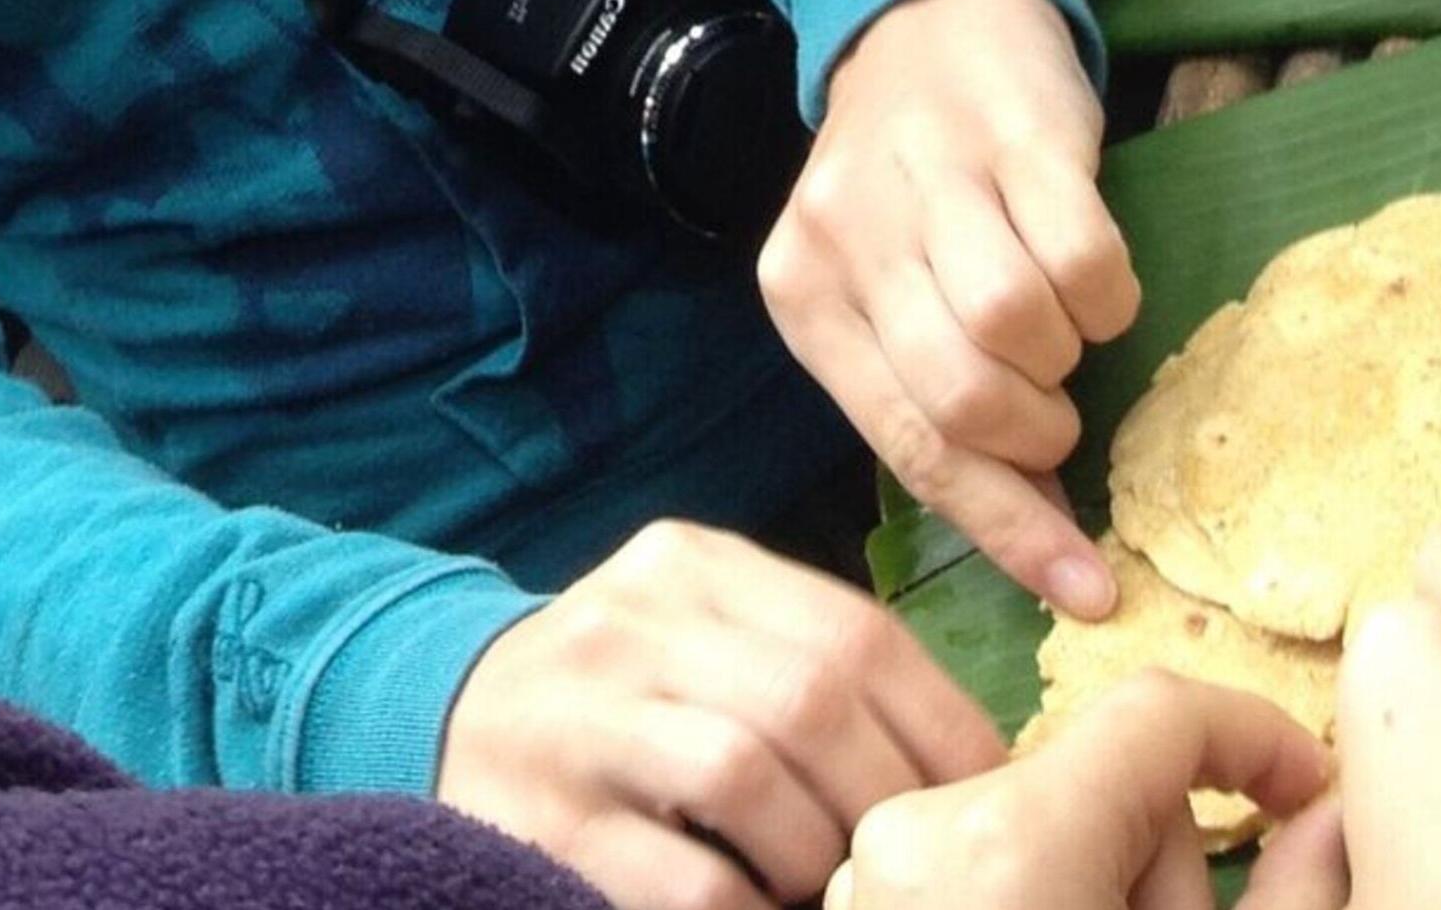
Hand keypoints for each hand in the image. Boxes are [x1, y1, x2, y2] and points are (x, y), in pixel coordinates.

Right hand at [438, 518, 1007, 909]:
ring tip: (823, 883)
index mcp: (690, 564)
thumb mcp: (708, 634)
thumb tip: (978, 760)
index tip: (988, 800)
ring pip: (746, 777)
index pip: (855, 632)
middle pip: (811, 700)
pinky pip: (688, 879)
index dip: (944, 729)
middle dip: (887, 799)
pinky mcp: (546, 815)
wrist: (453, 718)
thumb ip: (814, 663)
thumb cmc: (628, 693)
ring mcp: (576, 716)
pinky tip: (758, 909)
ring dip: (816, 855)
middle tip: (909, 861)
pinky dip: (750, 909)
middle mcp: (627, 621)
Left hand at [760, 0, 1134, 618]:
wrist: (925, 18)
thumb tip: (1045, 544)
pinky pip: (1084, 257)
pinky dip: (1107, 291)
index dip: (1006, 530)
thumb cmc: (909, 188)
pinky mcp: (1014, 137)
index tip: (1085, 594)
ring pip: (1017, 329)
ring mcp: (927, 180)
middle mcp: (846, 238)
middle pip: (962, 400)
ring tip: (1057, 324)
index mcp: (803, 296)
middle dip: (1034, 436)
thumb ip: (935, 405)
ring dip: (1067, 354)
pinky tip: (1084, 267)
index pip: (906, 447)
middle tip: (1053, 410)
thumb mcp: (885, 292)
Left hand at [832, 675, 1330, 909]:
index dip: (1254, 738)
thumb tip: (1329, 821)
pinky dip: (1030, 897)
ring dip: (1095, 882)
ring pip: (1035, 823)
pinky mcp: (851, 898)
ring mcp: (870, 865)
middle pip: (1095, 780)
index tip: (1308, 795)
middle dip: (1160, 856)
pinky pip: (970, 862)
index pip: (1156, 713)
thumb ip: (1287, 899)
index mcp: (1013, 837)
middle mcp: (920, 825)